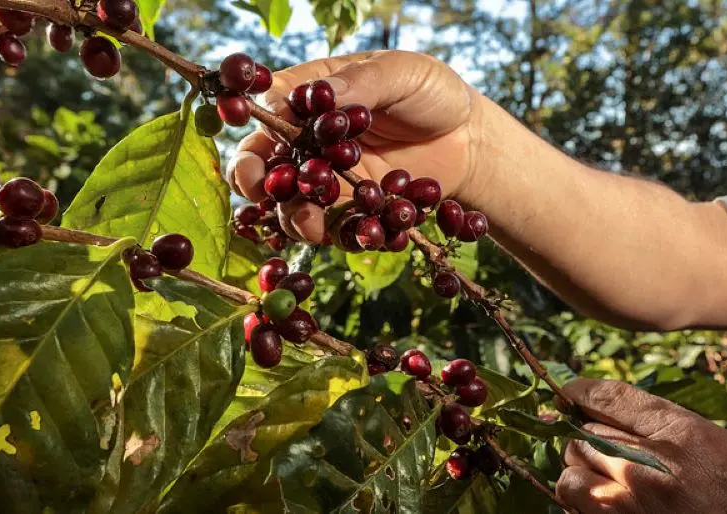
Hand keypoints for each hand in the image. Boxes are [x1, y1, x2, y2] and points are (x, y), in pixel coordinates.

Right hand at [227, 50, 484, 242]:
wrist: (470, 141)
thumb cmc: (433, 94)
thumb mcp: (403, 74)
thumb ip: (363, 83)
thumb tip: (325, 96)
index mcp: (314, 97)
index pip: (271, 108)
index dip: (256, 123)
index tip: (263, 138)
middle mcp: (310, 141)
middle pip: (264, 162)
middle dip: (255, 178)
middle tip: (261, 190)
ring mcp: (327, 180)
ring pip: (290, 204)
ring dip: (293, 216)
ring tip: (309, 223)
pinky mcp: (349, 211)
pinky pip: (332, 229)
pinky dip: (338, 236)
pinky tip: (357, 234)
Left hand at [556, 378, 726, 512]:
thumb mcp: (708, 441)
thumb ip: (658, 424)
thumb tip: (600, 410)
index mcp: (679, 433)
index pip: (611, 397)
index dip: (581, 391)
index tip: (568, 392)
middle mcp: (649, 466)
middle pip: (584, 434)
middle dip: (587, 440)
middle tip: (604, 452)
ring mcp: (631, 502)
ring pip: (571, 472)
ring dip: (579, 474)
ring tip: (601, 481)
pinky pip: (575, 506)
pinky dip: (581, 503)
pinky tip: (602, 503)